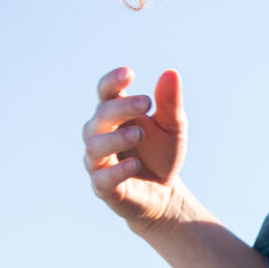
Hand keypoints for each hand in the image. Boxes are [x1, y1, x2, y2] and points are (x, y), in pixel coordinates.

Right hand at [83, 67, 188, 232]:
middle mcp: (100, 134)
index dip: (112, 82)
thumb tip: (171, 72)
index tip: (129, 74)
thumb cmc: (162, 154)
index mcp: (115, 115)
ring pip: (95, 146)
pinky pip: (102, 178)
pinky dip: (117, 170)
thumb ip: (170, 103)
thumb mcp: (173, 127)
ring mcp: (99, 161)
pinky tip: (135, 163)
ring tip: (140, 133)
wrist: (164, 194)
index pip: (106, 93)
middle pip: (101, 116)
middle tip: (146, 102)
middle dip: (121, 108)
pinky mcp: (103, 187)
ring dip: (116, 138)